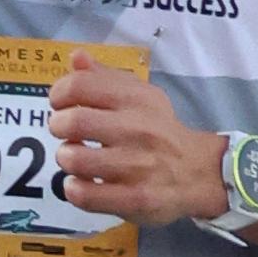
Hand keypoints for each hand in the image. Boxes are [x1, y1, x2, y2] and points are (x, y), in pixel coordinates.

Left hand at [40, 54, 221, 227]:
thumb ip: (107, 78)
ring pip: (75, 159)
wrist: (199, 172)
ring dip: (65, 158)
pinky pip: (84, 195)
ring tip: (74, 158)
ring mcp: (136, 167)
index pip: (80, 86)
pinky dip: (72, 188)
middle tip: (65, 132)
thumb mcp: (143, 96)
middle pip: (73, 122)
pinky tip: (80, 183)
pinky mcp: (134, 199)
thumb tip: (76, 57)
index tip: (60, 104)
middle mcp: (137, 130)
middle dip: (58, 126)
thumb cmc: (161, 132)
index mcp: (137, 100)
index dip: (59, 93)